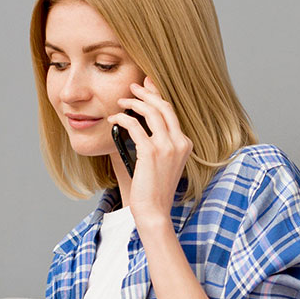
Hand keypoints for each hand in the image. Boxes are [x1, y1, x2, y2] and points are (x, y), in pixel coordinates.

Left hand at [110, 75, 191, 221]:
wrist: (154, 211)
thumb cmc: (154, 191)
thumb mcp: (162, 164)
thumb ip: (156, 144)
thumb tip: (138, 124)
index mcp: (185, 144)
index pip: (171, 113)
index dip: (158, 96)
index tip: (146, 87)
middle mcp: (179, 142)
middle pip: (163, 106)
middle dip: (147, 93)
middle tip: (133, 87)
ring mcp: (167, 146)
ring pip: (151, 111)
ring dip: (134, 102)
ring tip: (121, 101)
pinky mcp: (151, 152)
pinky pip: (135, 126)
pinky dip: (123, 118)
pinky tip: (114, 118)